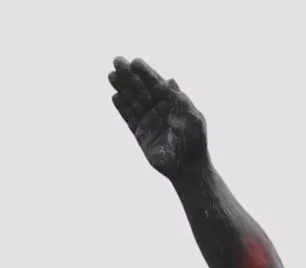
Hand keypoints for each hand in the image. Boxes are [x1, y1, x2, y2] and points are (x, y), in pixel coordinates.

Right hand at [109, 57, 208, 180]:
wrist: (187, 169)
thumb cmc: (195, 143)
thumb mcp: (192, 119)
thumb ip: (181, 101)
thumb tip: (171, 80)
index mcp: (174, 102)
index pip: (157, 84)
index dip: (146, 72)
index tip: (135, 61)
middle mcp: (160, 109)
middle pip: (142, 88)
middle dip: (130, 75)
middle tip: (117, 61)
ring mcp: (149, 120)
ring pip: (133, 100)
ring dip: (122, 87)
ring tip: (111, 75)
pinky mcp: (140, 133)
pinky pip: (129, 117)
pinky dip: (122, 107)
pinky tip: (115, 96)